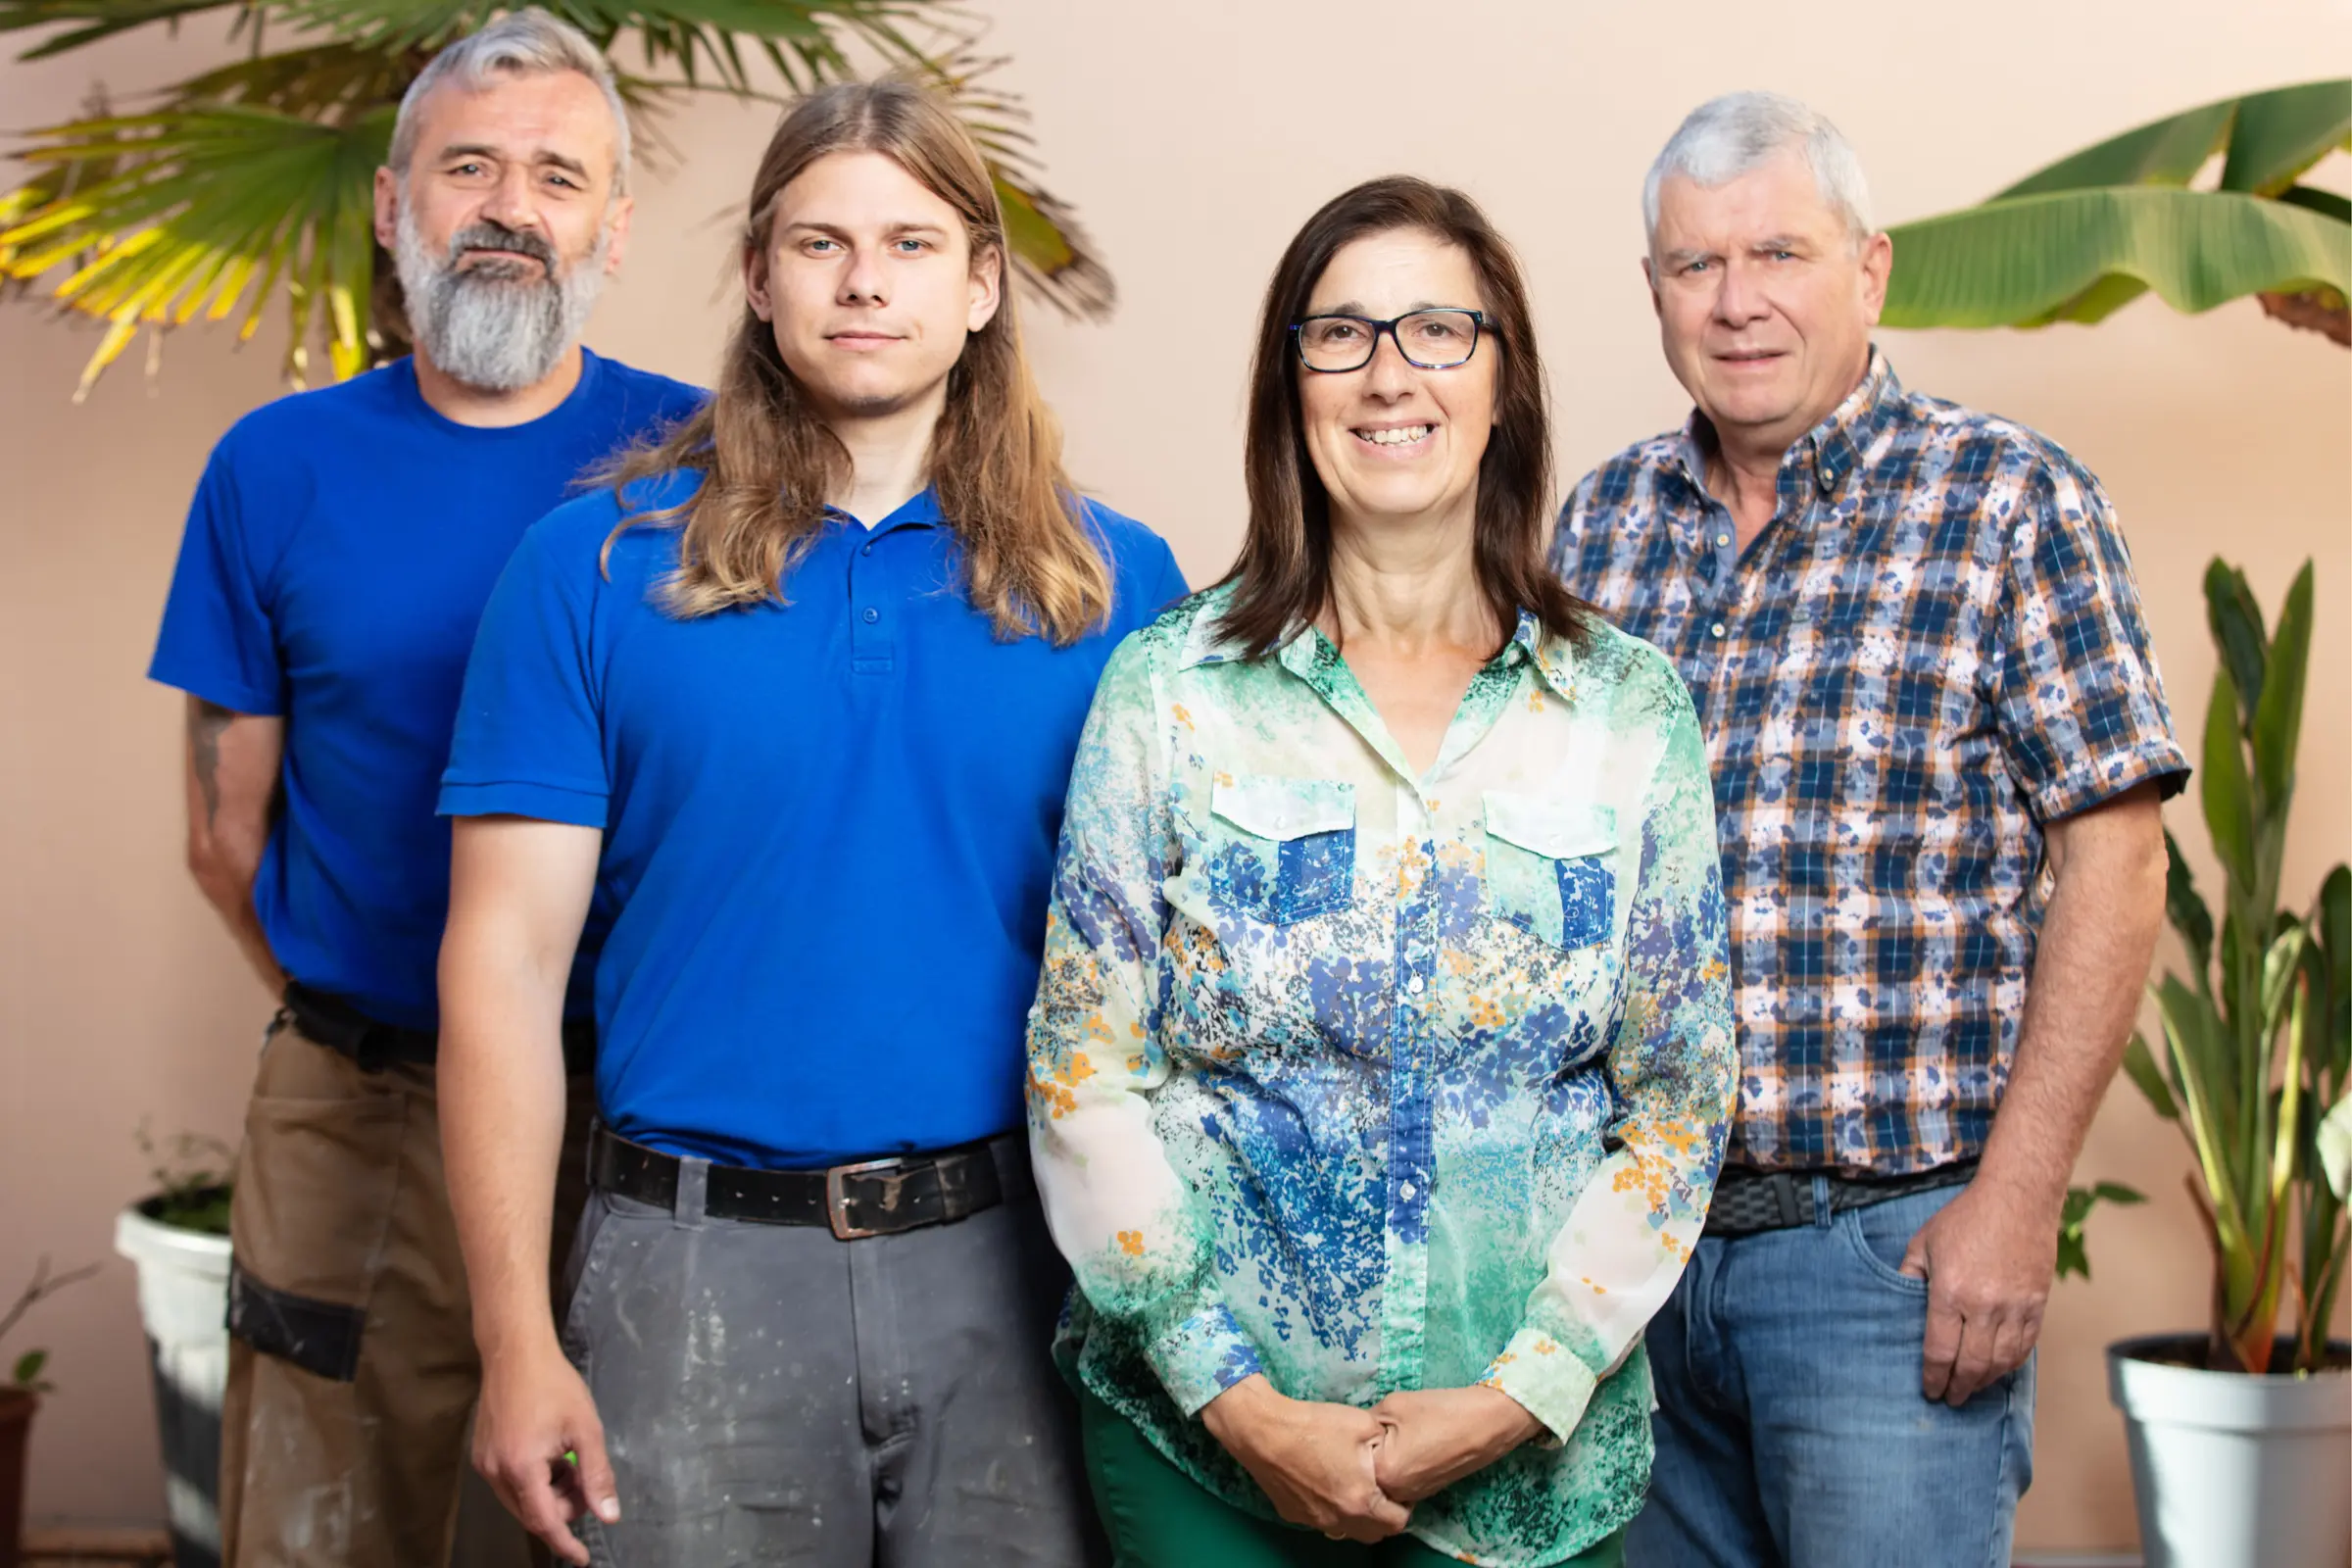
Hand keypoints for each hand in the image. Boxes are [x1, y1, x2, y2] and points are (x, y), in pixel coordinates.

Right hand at [473, 1338, 620, 1564]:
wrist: (515, 1352)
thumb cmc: (555, 1385)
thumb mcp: (586, 1429)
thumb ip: (597, 1476)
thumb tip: (609, 1516)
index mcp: (521, 1469)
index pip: (544, 1521)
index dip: (565, 1543)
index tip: (582, 1559)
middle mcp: (495, 1473)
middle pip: (532, 1513)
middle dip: (563, 1508)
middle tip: (587, 1482)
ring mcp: (485, 1464)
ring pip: (520, 1500)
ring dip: (549, 1494)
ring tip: (570, 1463)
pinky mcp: (482, 1454)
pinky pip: (510, 1484)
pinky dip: (534, 1482)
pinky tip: (551, 1456)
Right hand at [1200, 1375, 1411, 1542]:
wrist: (1263, 1430)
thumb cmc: (1314, 1425)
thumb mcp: (1363, 1423)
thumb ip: (1386, 1443)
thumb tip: (1391, 1450)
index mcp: (1361, 1500)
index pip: (1398, 1522)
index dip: (1404, 1504)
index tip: (1398, 1486)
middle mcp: (1338, 1519)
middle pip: (1374, 1534)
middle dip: (1383, 1515)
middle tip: (1379, 1489)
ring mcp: (1314, 1520)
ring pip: (1346, 1529)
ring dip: (1357, 1516)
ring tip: (1353, 1486)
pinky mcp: (1293, 1514)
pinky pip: (1321, 1519)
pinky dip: (1330, 1509)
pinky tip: (1323, 1482)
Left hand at [1369, 1386, 1545, 1502]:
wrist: (1486, 1424)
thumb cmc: (1439, 1411)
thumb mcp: (1392, 1405)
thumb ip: (1366, 1423)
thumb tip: (1352, 1432)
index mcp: (1384, 1473)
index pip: (1352, 1458)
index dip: (1355, 1437)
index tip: (1363, 1422)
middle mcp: (1396, 1494)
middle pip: (1365, 1474)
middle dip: (1366, 1453)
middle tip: (1380, 1427)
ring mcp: (1413, 1496)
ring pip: (1382, 1479)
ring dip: (1382, 1459)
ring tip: (1396, 1433)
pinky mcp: (1425, 1492)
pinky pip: (1399, 1481)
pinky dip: (1397, 1464)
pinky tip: (1409, 1444)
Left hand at [1899, 1179, 2057, 1406]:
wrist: (2016, 1200)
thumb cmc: (1965, 1219)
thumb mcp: (1923, 1243)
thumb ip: (1908, 1276)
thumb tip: (1898, 1306)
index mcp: (1949, 1292)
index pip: (1939, 1350)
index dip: (1933, 1377)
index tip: (1929, 1390)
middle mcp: (1983, 1306)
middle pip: (1970, 1364)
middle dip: (1958, 1387)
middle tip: (1950, 1398)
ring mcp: (2015, 1308)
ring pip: (2000, 1362)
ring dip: (1984, 1382)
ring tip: (1972, 1389)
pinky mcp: (2037, 1306)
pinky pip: (2025, 1347)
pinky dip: (2010, 1364)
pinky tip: (1998, 1370)